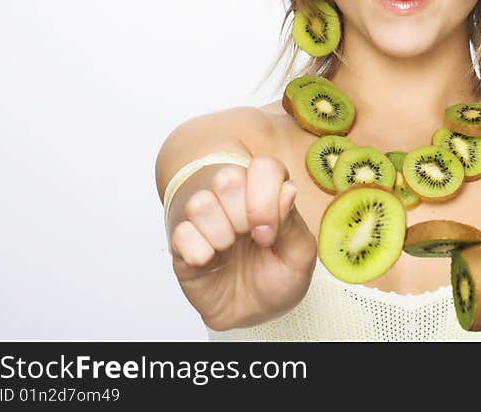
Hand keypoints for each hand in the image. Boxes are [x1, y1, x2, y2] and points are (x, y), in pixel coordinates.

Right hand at [167, 156, 316, 329]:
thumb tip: (287, 191)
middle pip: (227, 178)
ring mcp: (206, 219)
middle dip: (243, 215)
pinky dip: (199, 252)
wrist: (255, 314)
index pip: (264, 167)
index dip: (266, 196)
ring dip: (221, 234)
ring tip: (228, 249)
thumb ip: (292, 223)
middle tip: (252, 239)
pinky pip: (182, 233)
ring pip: (200, 203)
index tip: (269, 233)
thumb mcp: (299, 255)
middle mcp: (234, 200)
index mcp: (266, 194)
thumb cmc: (280, 277)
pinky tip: (209, 262)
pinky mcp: (183, 243)